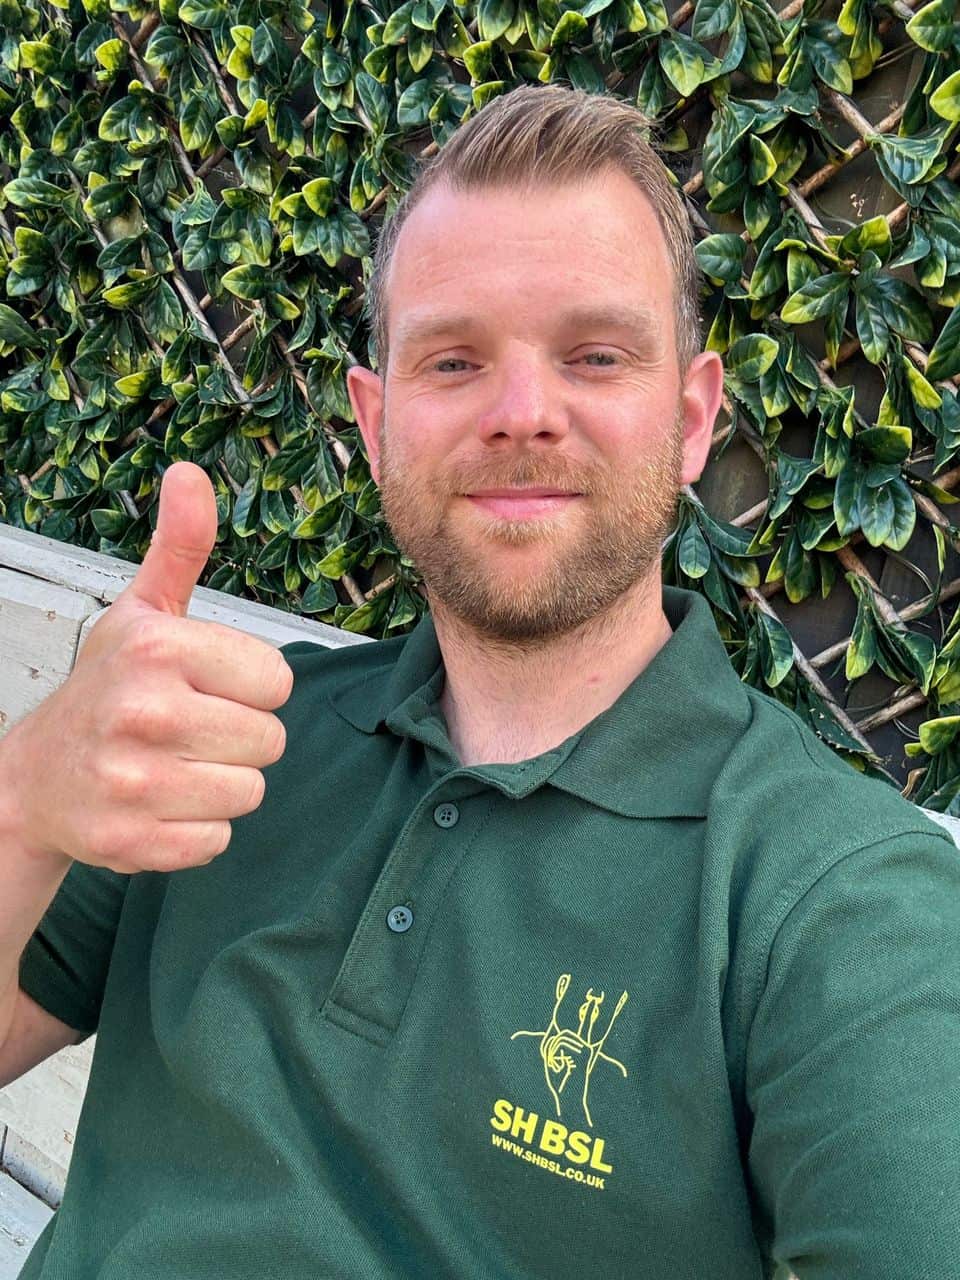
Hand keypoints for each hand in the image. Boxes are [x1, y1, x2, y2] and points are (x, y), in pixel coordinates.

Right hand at [1, 462, 293, 872]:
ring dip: (219, 784)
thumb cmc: (105, 689)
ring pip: (249, 793)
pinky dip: (195, 830)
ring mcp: (134, 783)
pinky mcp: (133, 844)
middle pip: (270, 741)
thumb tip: (190, 472)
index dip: (249, 687)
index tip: (205, 686)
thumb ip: (179, 547)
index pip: (278, 680)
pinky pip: (218, 841)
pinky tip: (158, 805)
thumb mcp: (141, 612)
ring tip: (172, 766)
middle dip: (237, 737)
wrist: (31, 781)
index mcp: (157, 648)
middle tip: (186, 730)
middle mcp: (144, 712)